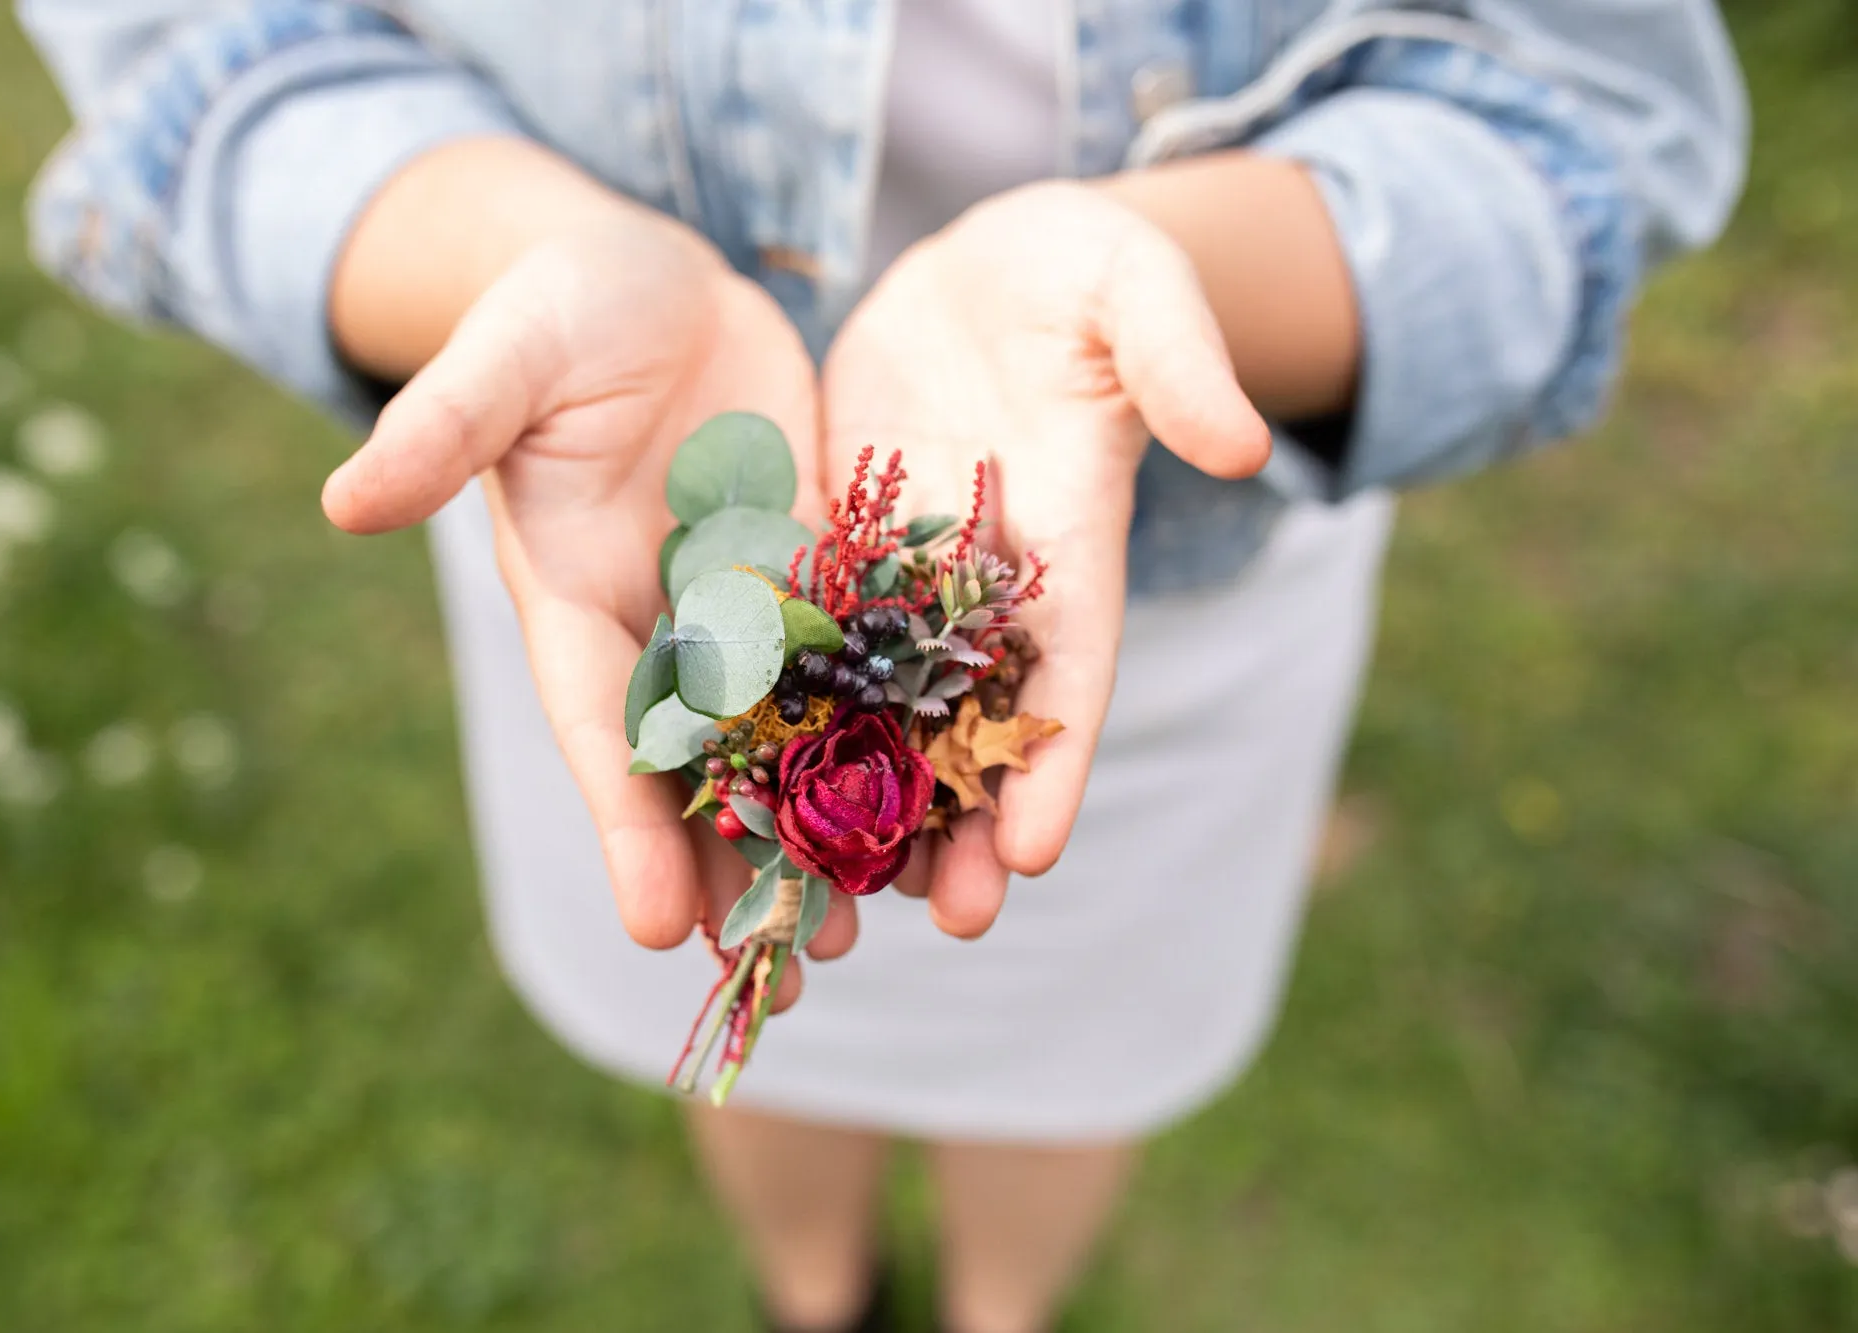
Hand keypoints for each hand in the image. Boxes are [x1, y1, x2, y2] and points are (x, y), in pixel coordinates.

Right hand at [322, 209, 855, 999]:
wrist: (653, 285)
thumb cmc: (560, 308)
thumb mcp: (507, 357)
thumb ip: (444, 426)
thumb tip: (342, 499)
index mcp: (575, 601)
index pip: (600, 731)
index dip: (627, 828)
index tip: (660, 928)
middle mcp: (662, 627)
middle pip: (696, 773)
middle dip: (735, 872)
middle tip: (788, 978)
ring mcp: (746, 609)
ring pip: (782, 745)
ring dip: (816, 833)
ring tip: (862, 928)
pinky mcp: (818, 573)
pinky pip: (858, 668)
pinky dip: (887, 738)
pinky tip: (933, 807)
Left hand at [822, 181, 1270, 936]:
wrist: (992, 264)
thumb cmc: (1085, 270)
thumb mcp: (1139, 290)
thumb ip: (1182, 361)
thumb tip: (1244, 443)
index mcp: (1078, 540)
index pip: (1077, 667)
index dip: (1060, 759)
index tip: (1040, 853)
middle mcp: (995, 581)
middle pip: (987, 720)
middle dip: (973, 820)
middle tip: (954, 925)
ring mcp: (912, 572)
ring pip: (895, 706)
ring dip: (880, 797)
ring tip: (849, 894)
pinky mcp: (838, 542)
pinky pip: (812, 640)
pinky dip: (795, 711)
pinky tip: (754, 781)